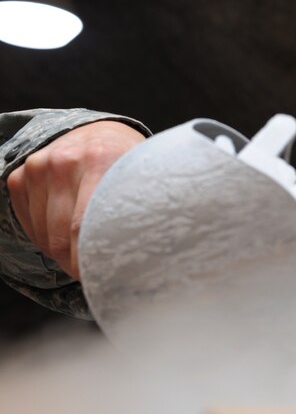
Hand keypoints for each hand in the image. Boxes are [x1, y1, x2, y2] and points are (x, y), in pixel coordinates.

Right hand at [6, 121, 144, 279]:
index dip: (93, 259)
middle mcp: (65, 160)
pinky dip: (47, 239)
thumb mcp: (146, 181)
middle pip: (62, 236)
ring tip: (88, 252)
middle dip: (80, 263)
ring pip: (45, 236)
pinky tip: (68, 234)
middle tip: (99, 273)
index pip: (84, 226)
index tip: (105, 279)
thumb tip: (155, 262)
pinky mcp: (22, 175)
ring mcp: (39, 166)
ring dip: (64, 254)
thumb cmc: (131, 166)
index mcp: (102, 158)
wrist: (104, 135)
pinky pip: (29, 224)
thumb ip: (145, 210)